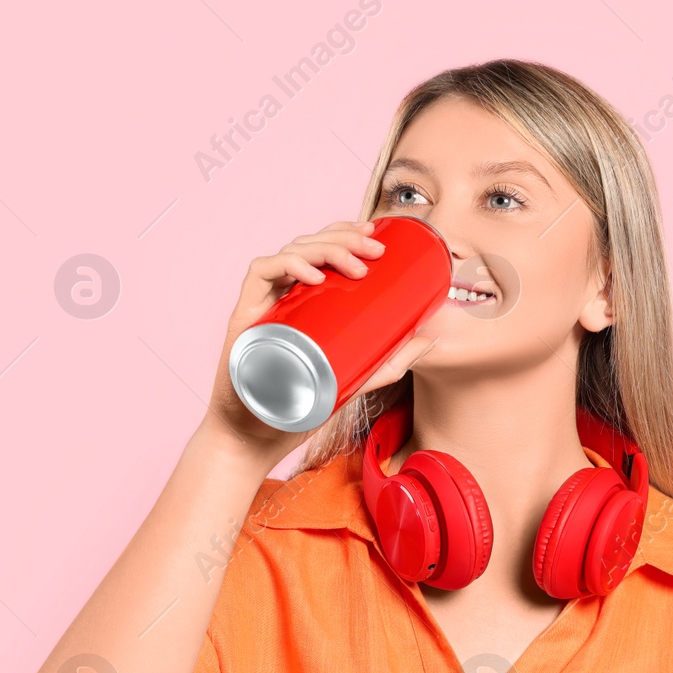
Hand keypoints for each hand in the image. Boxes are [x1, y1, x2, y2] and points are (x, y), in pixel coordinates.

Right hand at [199, 220, 432, 467]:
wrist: (254, 439)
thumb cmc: (296, 407)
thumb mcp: (353, 379)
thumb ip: (387, 362)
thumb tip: (429, 338)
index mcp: (302, 300)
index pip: (321, 250)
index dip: (346, 234)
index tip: (376, 237)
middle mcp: (281, 294)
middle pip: (309, 244)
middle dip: (343, 238)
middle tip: (374, 251)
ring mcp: (262, 302)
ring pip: (289, 252)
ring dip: (325, 249)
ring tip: (356, 267)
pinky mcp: (243, 314)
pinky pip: (261, 272)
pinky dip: (287, 265)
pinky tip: (312, 276)